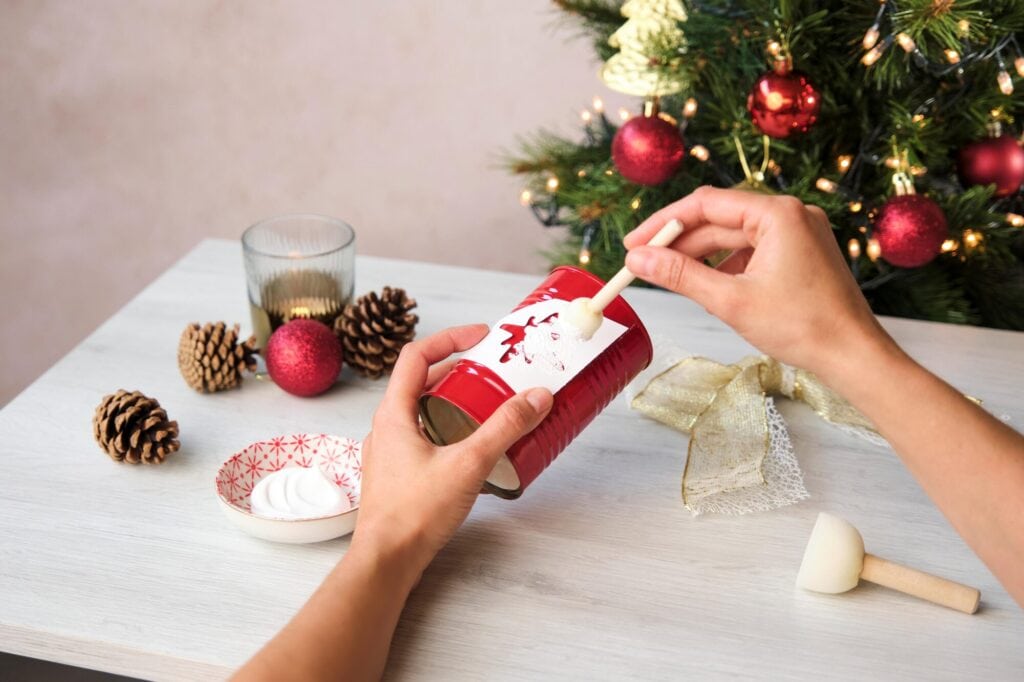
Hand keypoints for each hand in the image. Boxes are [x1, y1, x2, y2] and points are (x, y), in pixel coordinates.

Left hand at [351, 324, 552, 579]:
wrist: (386, 562)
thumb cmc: (414, 514)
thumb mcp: (468, 463)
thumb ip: (504, 428)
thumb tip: (536, 396)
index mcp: (393, 413)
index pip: (416, 355)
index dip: (450, 338)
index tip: (482, 338)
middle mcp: (386, 427)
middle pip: (421, 382)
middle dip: (459, 373)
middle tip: (493, 373)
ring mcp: (389, 453)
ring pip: (422, 412)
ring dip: (454, 402)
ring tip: (489, 408)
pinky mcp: (398, 475)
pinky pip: (424, 438)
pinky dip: (449, 431)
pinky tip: (473, 449)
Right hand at [623, 186, 896, 380]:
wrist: (852, 354)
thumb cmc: (803, 327)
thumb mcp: (731, 300)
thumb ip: (680, 275)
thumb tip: (639, 260)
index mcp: (778, 214)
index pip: (705, 204)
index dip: (663, 223)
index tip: (633, 243)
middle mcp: (791, 214)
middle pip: (718, 219)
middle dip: (678, 242)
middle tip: (641, 262)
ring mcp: (798, 233)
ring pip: (734, 236)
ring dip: (700, 255)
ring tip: (668, 276)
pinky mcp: (800, 253)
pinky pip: (752, 251)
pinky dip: (726, 265)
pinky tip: (707, 285)